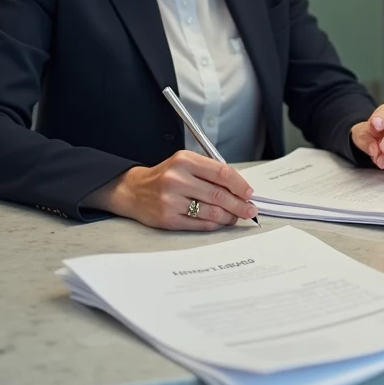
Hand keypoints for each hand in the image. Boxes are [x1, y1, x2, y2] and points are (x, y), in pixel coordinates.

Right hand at [86, 151, 258, 230]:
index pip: (221, 173)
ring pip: (211, 211)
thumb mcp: (186, 164)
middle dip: (239, 204)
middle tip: (250, 209)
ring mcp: (171, 200)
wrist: (133, 190)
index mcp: (185, 161)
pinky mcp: (168, 218)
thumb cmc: (166, 176)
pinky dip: (214, 224)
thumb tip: (240, 189)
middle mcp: (177, 179)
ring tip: (236, 217)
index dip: (240, 185)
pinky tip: (220, 221)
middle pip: (219, 195)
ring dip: (229, 216)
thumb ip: (210, 172)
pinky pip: (199, 224)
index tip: (249, 193)